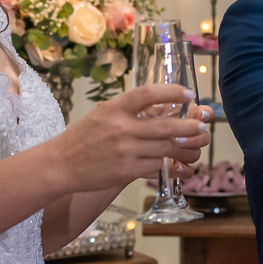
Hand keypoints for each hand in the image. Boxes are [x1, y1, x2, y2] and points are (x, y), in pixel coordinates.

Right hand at [49, 84, 209, 192]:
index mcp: (114, 108)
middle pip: (166, 125)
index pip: (148, 93)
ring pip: (166, 148)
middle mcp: (121, 128)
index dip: (172, 92)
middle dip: (189, 126)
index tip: (188, 94)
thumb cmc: (83, 137)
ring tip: (195, 145)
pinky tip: (177, 163)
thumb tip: (162, 105)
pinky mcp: (126, 172)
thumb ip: (129, 109)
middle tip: (202, 126)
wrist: (60, 165)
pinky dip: (169, 164)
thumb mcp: (103, 114)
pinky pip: (156, 166)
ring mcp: (125, 151)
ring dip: (185, 147)